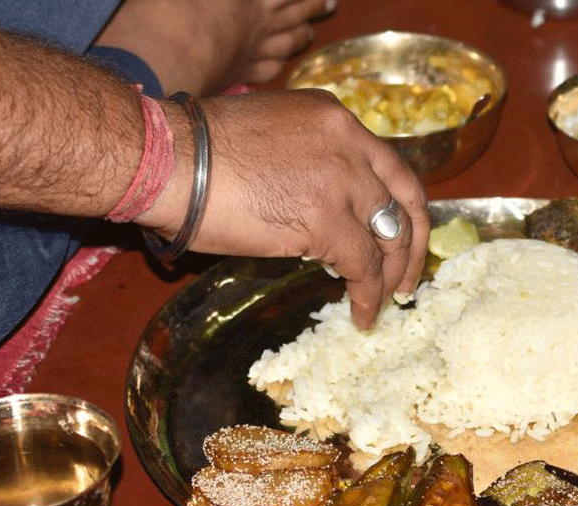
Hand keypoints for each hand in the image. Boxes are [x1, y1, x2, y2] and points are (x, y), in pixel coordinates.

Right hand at [147, 89, 427, 328]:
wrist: (164, 159)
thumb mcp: (269, 135)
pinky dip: (367, 296)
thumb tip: (317, 203)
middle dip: (413, 245)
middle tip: (407, 279)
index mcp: (334, 118)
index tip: (400, 235)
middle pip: (406, 198)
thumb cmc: (193, 150)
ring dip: (390, 278)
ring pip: (390, 237)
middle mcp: (348, 142)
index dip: (401, 205)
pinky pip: (362, 267)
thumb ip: (307, 160)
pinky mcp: (326, 220)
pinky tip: (361, 314)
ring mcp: (341, 180)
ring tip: (383, 304)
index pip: (389, 165)